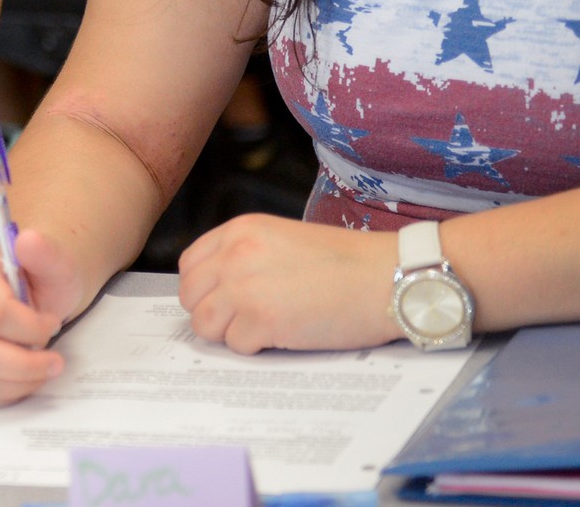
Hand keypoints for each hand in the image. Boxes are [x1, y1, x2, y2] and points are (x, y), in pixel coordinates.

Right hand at [0, 227, 79, 407]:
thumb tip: (28, 240)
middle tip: (54, 361)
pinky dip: (4, 394)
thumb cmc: (43, 279)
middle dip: (23, 364)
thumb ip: (45, 253)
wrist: (35, 292)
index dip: (30, 327)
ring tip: (43, 371)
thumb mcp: (56, 264)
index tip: (54, 324)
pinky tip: (25, 380)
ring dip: (17, 382)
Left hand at [176, 213, 400, 353]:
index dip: (203, 289)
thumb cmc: (348, 263)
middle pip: (191, 297)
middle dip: (213, 314)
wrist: (390, 276)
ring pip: (204, 325)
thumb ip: (247, 256)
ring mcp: (244, 288)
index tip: (223, 301)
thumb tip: (218, 289)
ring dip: (230, 333)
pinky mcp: (262, 320)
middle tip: (245, 321)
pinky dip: (257, 348)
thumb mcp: (284, 239)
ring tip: (266, 329)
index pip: (190, 266)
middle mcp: (234, 255)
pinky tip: (285, 335)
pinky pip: (236, 346)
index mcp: (240, 231)